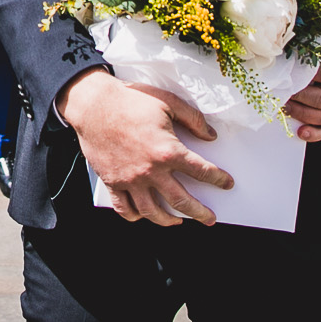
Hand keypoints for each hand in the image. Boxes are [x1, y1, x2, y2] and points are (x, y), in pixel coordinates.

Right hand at [58, 68, 229, 225]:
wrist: (93, 104)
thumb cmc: (130, 100)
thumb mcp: (168, 102)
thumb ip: (193, 119)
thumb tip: (210, 135)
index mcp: (167, 150)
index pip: (201, 171)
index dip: (218, 178)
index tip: (226, 183)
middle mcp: (150, 171)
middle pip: (181, 201)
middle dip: (200, 212)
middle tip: (210, 218)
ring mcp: (130, 180)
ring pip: (153, 212)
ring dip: (169, 220)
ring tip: (178, 221)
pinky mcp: (113, 182)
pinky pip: (125, 208)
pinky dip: (135, 216)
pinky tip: (143, 214)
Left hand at [282, 48, 320, 140]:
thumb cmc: (315, 51)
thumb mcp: (315, 44)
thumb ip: (306, 46)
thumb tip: (281, 48)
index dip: (309, 77)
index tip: (290, 75)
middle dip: (301, 98)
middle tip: (284, 94)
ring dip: (303, 114)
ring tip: (285, 108)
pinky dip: (314, 134)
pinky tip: (300, 133)